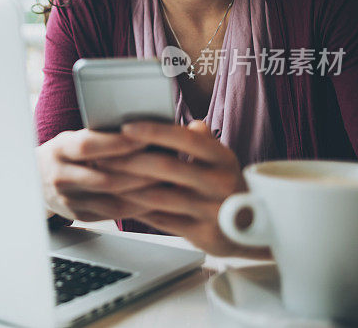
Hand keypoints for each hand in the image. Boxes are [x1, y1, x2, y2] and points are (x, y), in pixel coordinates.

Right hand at [35, 129, 159, 221]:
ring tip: (167, 183)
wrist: (35, 181)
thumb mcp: (71, 138)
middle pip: (105, 178)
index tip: (146, 137)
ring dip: (143, 193)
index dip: (118, 143)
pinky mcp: (78, 215)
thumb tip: (138, 129)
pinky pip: (112, 214)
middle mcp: (60, 177)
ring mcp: (68, 200)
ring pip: (112, 200)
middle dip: (140, 172)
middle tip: (167, 165)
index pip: (89, 146)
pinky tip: (154, 198)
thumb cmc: (64, 154)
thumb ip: (97, 136)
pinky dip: (136, 207)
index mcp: (59, 150)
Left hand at [96, 120, 270, 258]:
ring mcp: (211, 211)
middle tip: (102, 155)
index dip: (154, 131)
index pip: (186, 139)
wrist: (254, 230)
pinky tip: (118, 200)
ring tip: (104, 177)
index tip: (126, 127)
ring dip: (126, 186)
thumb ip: (199, 141)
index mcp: (223, 159)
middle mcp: (220, 184)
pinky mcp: (202, 235)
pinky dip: (136, 209)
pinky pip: (160, 220)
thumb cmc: (224, 185)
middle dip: (129, 160)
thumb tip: (187, 122)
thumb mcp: (220, 160)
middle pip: (166, 168)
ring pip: (158, 197)